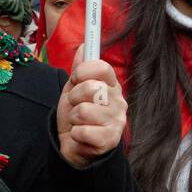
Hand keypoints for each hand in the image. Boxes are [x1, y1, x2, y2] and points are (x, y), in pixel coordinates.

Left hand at [57, 45, 127, 167]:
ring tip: (78, 123)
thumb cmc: (76, 116)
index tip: (75, 80)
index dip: (82, 72)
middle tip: (75, 106)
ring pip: (83, 111)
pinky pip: (83, 131)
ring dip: (73, 118)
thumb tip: (83, 47)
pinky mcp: (110, 140)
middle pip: (91, 88)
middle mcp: (119, 101)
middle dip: (73, 98)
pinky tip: (81, 136)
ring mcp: (117, 121)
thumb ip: (79, 70)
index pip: (101, 67)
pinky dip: (75, 134)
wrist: (74, 145)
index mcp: (111, 85)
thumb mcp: (74, 89)